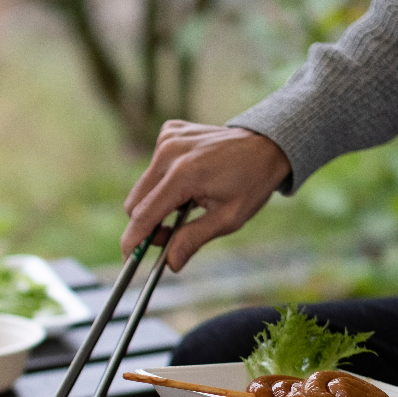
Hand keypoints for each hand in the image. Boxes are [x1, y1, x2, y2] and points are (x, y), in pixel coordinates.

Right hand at [121, 122, 290, 271]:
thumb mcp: (228, 219)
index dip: (134, 241)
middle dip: (147, 225)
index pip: (144, 215)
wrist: (267, 145)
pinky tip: (189, 179)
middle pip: (136, 202)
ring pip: (143, 187)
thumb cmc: (251, 183)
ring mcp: (168, 139)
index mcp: (184, 174)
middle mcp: (169, 153)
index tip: (130, 260)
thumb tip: (170, 263)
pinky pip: (153, 168)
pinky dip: (164, 181)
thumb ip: (193, 239)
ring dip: (156, 203)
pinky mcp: (169, 132)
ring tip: (186, 207)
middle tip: (170, 237)